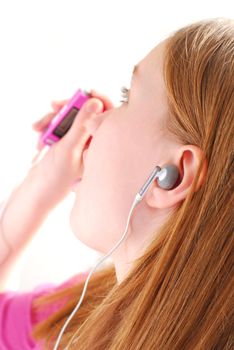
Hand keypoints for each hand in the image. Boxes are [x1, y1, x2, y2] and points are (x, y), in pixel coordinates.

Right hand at [30, 90, 113, 204]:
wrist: (37, 189)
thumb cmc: (56, 176)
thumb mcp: (69, 149)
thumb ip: (81, 125)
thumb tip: (95, 102)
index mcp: (100, 146)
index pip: (108, 117)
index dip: (100, 101)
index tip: (88, 93)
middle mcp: (91, 142)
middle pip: (86, 112)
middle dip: (67, 108)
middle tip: (54, 106)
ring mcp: (77, 140)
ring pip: (69, 116)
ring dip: (52, 119)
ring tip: (39, 129)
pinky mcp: (65, 139)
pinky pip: (58, 123)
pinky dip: (48, 126)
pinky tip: (40, 137)